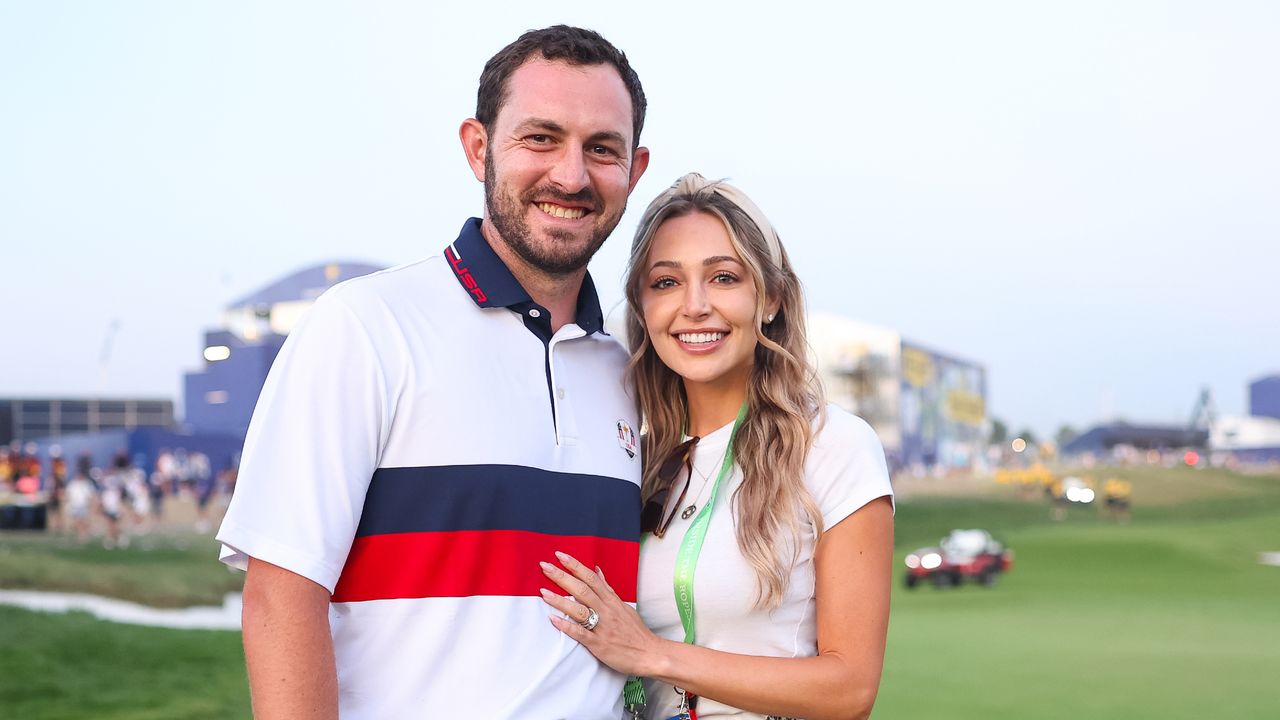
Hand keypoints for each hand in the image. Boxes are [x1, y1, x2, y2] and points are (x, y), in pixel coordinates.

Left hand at [540, 551, 665, 677]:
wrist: (649, 653)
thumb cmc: (635, 631)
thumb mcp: (623, 605)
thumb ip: (607, 588)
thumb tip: (596, 570)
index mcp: (611, 600)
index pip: (591, 578)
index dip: (575, 565)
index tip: (559, 555)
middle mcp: (606, 610)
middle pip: (582, 589)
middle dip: (562, 577)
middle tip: (544, 566)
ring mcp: (602, 627)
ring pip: (579, 610)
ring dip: (560, 600)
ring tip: (543, 592)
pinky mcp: (599, 644)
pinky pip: (581, 634)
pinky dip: (567, 626)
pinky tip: (553, 620)